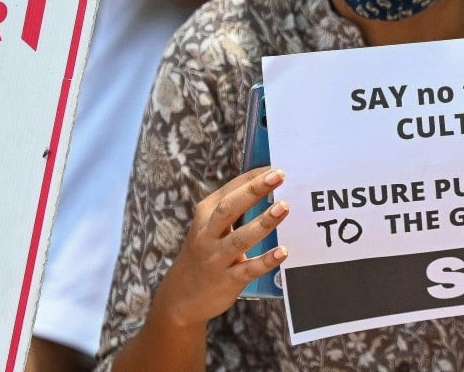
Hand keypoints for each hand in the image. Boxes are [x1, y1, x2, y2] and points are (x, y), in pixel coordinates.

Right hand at [153, 167, 289, 328]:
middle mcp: (207, 234)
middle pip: (230, 208)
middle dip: (254, 190)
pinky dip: (265, 260)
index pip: (230, 189)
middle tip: (279, 176)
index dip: (253, 177)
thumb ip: (233, 208)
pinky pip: (248, 269)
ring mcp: (216, 258)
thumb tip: (269, 184)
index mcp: (205, 214)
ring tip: (284, 207)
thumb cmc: (205, 251)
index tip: (276, 167)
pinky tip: (282, 252)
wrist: (179, 297)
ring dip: (263, 222)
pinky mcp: (226, 280)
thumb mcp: (209, 226)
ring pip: (240, 238)